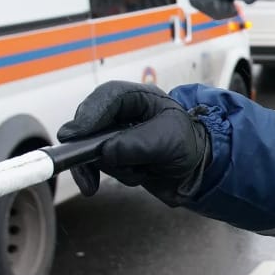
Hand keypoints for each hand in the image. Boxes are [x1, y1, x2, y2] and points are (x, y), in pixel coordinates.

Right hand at [56, 81, 210, 203]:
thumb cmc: (190, 145)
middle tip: (83, 167)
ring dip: (115, 166)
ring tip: (142, 171)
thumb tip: (105, 153)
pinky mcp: (117, 156)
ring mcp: (118, 136)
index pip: (107, 97)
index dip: (88, 114)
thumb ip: (135, 145)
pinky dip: (119, 175)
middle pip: (91, 124)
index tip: (73, 135)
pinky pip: (104, 167)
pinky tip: (140, 176)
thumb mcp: (168, 141)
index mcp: (140, 99)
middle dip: (90, 148)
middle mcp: (124, 115)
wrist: (202, 171)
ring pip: (95, 150)